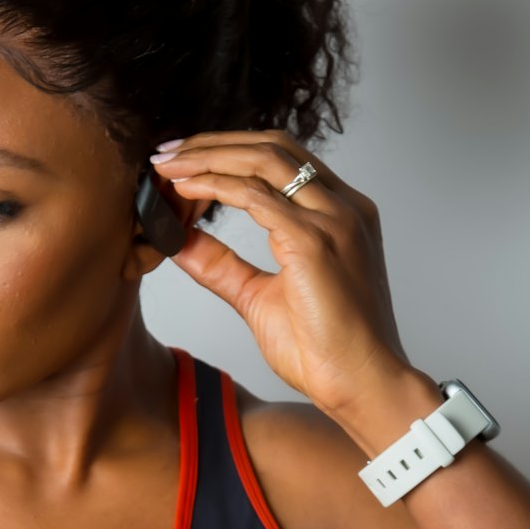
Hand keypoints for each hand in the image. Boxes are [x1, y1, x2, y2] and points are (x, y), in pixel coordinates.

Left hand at [149, 129, 413, 414]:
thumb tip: (180, 244)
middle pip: (272, 147)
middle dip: (213, 144)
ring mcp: (332, 220)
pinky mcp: (314, 241)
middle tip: (165, 153)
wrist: (364, 384)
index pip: (282, 161)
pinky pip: (256, 197)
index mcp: (339, 215)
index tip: (185, 161)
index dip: (230, 153)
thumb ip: (222, 267)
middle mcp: (343, 207)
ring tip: (167, 164)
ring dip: (209, 156)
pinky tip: (185, 190)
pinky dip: (216, 186)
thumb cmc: (327, 350)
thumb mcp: (260, 298)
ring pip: (264, 160)